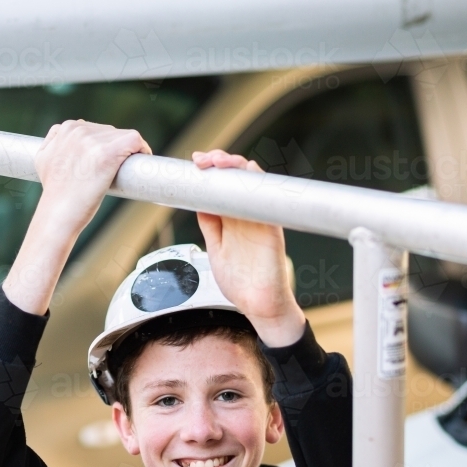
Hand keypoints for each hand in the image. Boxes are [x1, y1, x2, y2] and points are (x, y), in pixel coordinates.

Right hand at [33, 120, 151, 237]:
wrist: (58, 213)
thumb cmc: (54, 194)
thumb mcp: (43, 159)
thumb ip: (54, 143)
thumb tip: (64, 140)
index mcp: (65, 129)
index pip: (94, 130)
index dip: (103, 146)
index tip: (105, 163)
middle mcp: (78, 130)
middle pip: (109, 132)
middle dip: (114, 149)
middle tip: (113, 171)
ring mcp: (92, 141)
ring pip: (122, 137)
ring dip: (126, 153)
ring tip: (122, 171)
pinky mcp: (108, 153)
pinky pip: (135, 140)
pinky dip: (142, 149)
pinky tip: (141, 160)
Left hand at [192, 150, 305, 346]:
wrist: (257, 306)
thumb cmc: (240, 281)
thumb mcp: (216, 248)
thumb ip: (210, 226)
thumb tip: (197, 202)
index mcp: (232, 219)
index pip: (222, 185)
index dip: (210, 171)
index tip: (195, 163)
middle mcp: (247, 215)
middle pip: (237, 177)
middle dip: (220, 161)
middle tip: (203, 160)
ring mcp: (260, 220)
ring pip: (253, 182)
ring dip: (236, 166)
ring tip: (219, 162)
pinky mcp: (272, 229)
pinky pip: (268, 200)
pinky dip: (258, 184)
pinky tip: (247, 172)